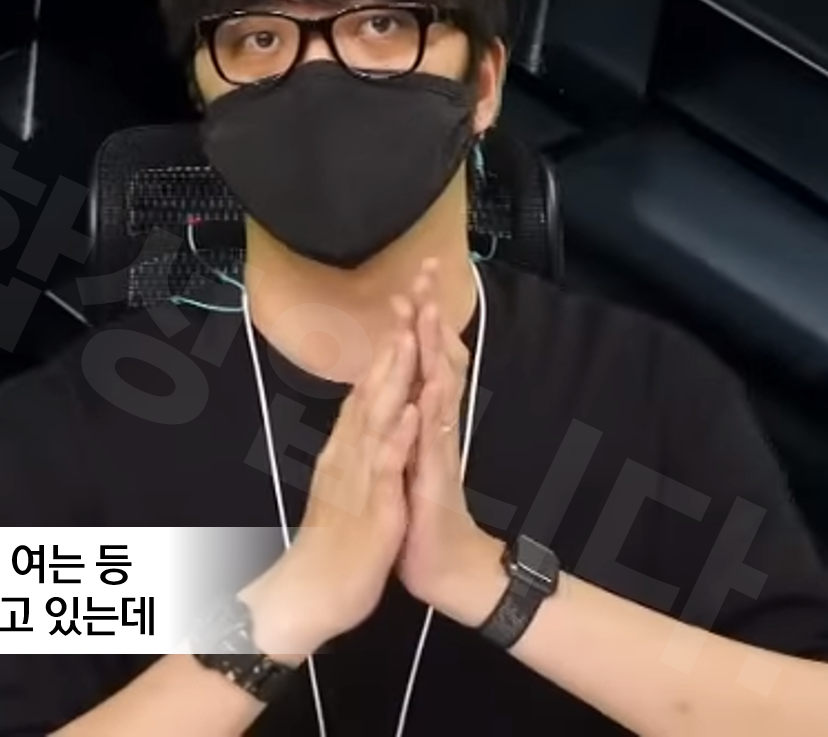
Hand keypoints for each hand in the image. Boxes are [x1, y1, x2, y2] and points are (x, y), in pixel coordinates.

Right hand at [240, 324, 420, 658]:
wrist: (312, 592)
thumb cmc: (330, 546)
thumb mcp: (340, 492)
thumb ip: (347, 459)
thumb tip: (352, 434)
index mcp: (342, 454)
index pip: (362, 397)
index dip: (381, 358)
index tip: (398, 321)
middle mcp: (345, 457)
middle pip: (367, 396)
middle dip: (388, 351)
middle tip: (403, 308)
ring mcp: (356, 478)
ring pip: (373, 420)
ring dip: (389, 380)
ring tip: (404, 341)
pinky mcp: (370, 505)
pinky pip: (384, 465)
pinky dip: (395, 435)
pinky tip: (406, 410)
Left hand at [396, 259, 509, 625]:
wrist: (443, 568)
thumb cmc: (420, 515)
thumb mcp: (405, 460)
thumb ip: (406, 424)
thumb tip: (400, 390)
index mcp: (422, 422)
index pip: (421, 363)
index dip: (416, 325)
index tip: (408, 285)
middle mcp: (435, 428)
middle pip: (437, 361)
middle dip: (432, 318)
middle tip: (430, 276)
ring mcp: (438, 450)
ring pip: (438, 390)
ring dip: (434, 351)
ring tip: (431, 314)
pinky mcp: (436, 478)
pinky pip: (434, 439)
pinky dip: (433, 412)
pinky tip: (429, 387)